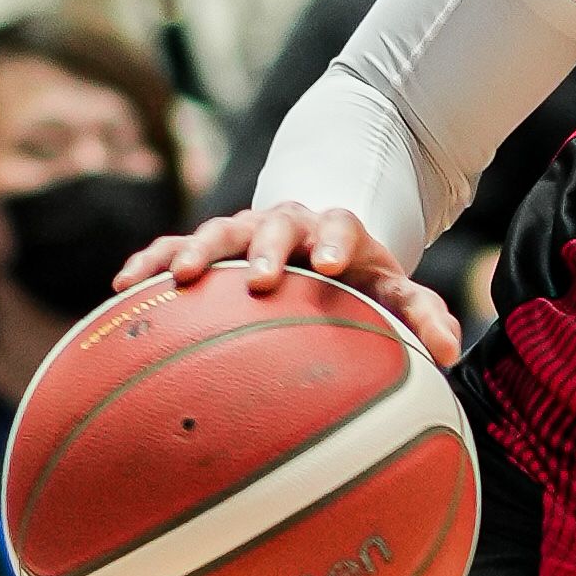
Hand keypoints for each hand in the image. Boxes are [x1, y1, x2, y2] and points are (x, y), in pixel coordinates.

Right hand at [137, 200, 460, 369]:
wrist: (314, 240)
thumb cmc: (356, 277)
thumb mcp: (391, 288)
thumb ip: (420, 312)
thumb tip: (452, 351)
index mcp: (334, 230)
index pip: (339, 226)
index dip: (336, 241)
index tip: (333, 264)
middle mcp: (285, 224)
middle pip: (271, 225)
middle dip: (266, 247)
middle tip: (261, 278)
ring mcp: (241, 232)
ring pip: (216, 232)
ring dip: (197, 251)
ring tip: (179, 277)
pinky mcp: (207, 247)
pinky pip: (170, 248)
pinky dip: (150, 262)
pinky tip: (124, 284)